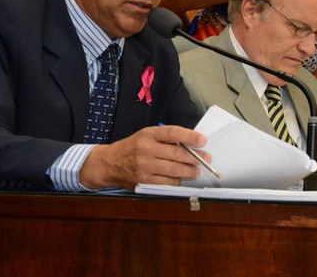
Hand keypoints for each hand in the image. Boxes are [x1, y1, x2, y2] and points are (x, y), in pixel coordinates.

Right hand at [80, 125, 207, 189]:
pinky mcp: (144, 182)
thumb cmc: (132, 147)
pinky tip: (180, 178)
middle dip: (196, 158)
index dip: (190, 136)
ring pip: (174, 170)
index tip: (203, 140)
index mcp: (148, 134)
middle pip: (177, 154)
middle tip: (206, 159)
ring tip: (196, 171)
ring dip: (189, 171)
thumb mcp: (147, 135)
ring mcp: (144, 167)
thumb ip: (166, 138)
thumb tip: (191, 143)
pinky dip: (177, 181)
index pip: (173, 133)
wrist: (110, 163)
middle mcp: (146, 149)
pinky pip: (167, 183)